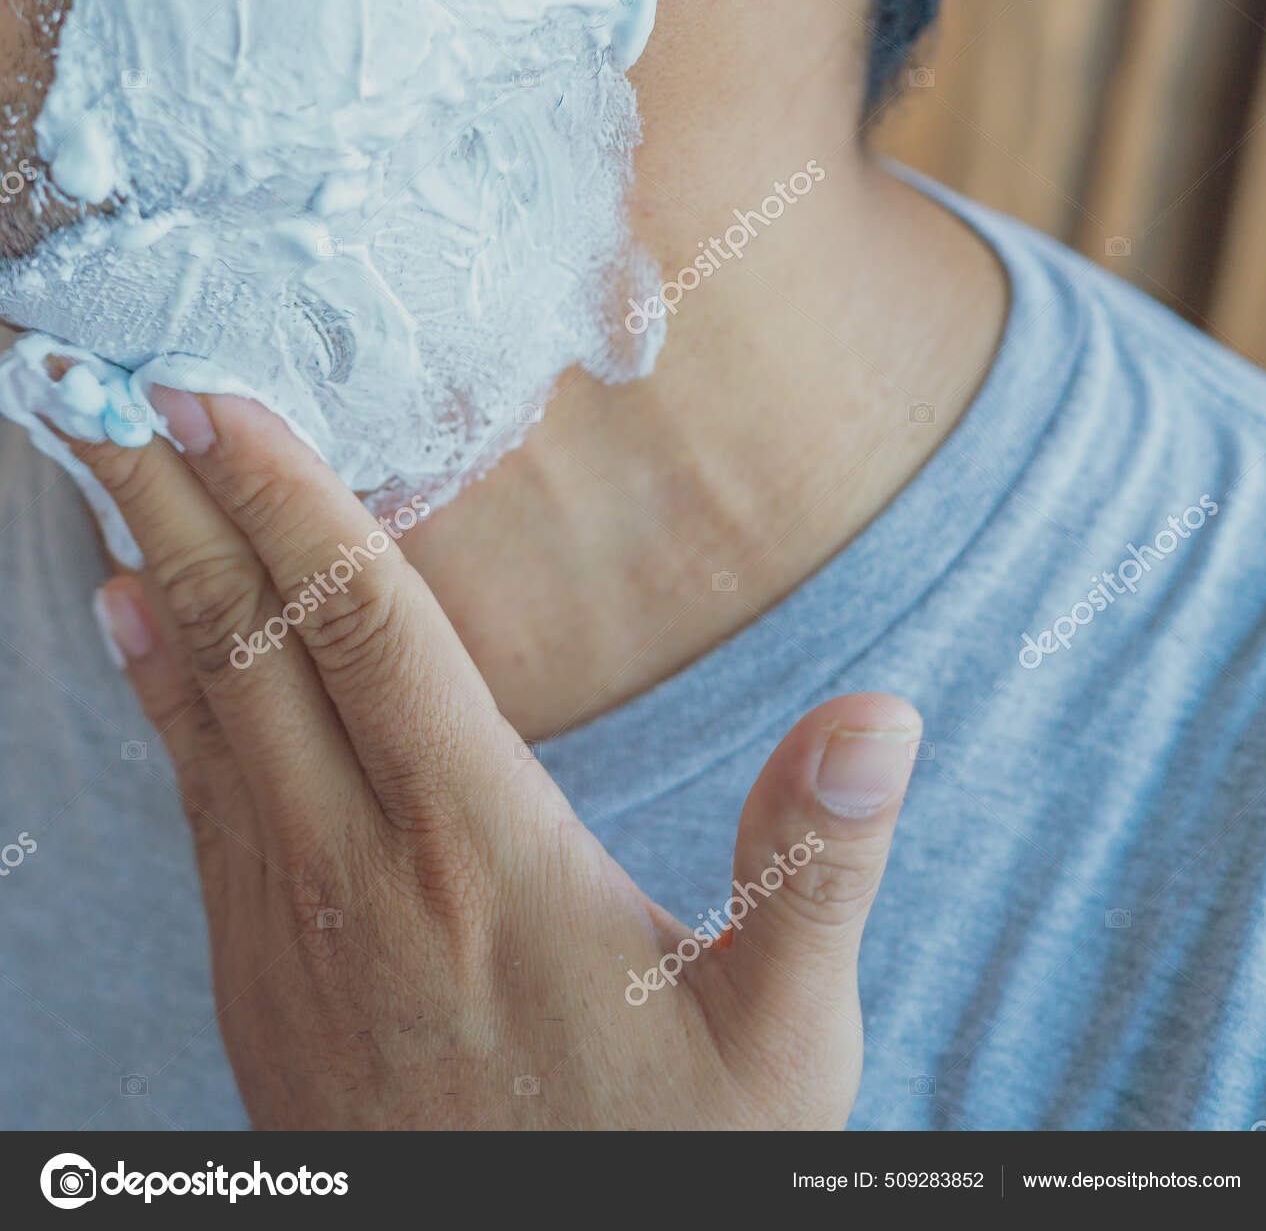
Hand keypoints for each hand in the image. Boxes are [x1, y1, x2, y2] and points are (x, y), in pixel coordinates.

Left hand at [79, 390, 921, 1130]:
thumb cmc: (663, 1169)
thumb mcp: (778, 1036)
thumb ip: (816, 865)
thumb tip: (882, 714)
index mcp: (478, 850)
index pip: (367, 630)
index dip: (291, 501)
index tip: (224, 398)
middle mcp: (358, 871)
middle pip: (252, 646)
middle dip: (184, 502)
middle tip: (122, 383)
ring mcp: (289, 929)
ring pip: (204, 714)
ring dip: (159, 576)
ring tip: (112, 473)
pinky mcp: (259, 980)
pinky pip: (194, 799)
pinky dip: (160, 695)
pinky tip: (138, 635)